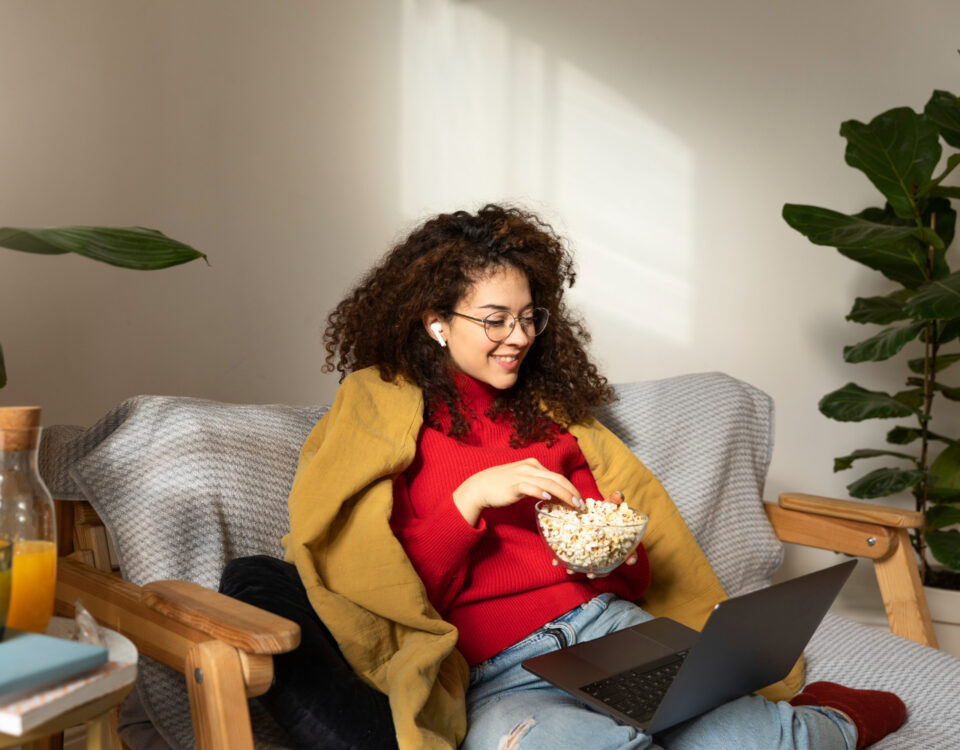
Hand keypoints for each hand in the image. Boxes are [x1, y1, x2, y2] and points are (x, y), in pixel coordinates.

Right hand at [453, 458, 582, 525]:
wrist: (480, 487)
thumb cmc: (502, 485)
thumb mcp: (523, 481)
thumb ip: (538, 485)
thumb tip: (554, 495)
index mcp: (534, 465)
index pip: (558, 476)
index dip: (571, 488)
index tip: (579, 500)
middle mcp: (530, 467)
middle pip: (556, 479)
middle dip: (571, 491)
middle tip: (581, 504)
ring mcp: (522, 475)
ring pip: (548, 483)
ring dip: (562, 494)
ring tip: (572, 504)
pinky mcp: (514, 485)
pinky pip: (529, 487)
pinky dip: (540, 492)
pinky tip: (547, 498)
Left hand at [551, 490, 637, 577]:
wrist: (586, 512)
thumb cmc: (601, 511)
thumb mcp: (608, 505)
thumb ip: (613, 501)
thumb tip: (619, 495)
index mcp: (617, 541)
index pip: (629, 551)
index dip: (631, 556)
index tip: (630, 561)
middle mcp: (606, 550)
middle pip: (607, 565)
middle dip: (599, 572)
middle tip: (591, 574)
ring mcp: (592, 553)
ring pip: (590, 566)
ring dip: (580, 569)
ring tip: (570, 570)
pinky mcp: (578, 551)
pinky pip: (573, 559)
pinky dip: (564, 561)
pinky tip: (556, 561)